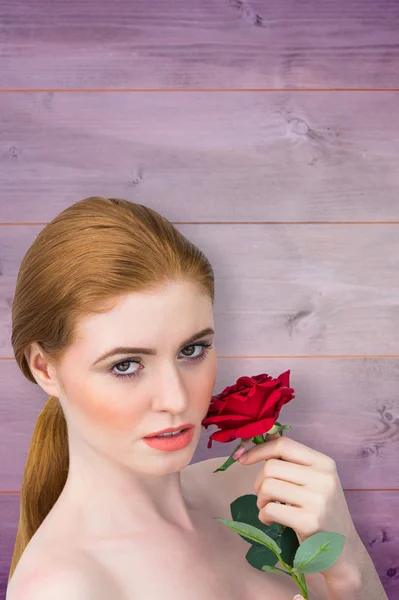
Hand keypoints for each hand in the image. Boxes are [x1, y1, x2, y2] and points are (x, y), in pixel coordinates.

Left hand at [238, 433, 363, 581]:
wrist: (343, 550)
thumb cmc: (323, 511)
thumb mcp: (315, 480)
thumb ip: (292, 460)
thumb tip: (266, 435)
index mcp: (324, 463)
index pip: (283, 444)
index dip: (258, 449)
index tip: (243, 459)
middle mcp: (323, 478)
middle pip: (271, 467)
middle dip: (259, 482)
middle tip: (264, 496)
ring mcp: (317, 500)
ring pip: (268, 486)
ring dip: (260, 500)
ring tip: (268, 508)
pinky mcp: (309, 522)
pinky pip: (270, 510)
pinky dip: (264, 515)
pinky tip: (271, 521)